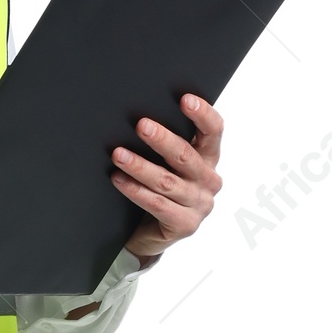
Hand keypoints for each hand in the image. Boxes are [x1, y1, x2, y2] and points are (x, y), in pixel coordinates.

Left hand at [112, 95, 223, 264]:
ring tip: (118, 154)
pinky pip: (157, 204)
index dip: (202, 114)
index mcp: (209, 158)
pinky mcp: (185, 225)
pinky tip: (118, 179)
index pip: (213, 131)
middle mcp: (209, 180)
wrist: (152, 234)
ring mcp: (199, 205)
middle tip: (141, 125)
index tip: (185, 99)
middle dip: (162, 139)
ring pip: (166, 181)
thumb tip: (139, 117)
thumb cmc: (159, 189)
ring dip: (140, 166)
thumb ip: (166, 144)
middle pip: (185, 155)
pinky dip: (135, 190)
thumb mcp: (167, 164)